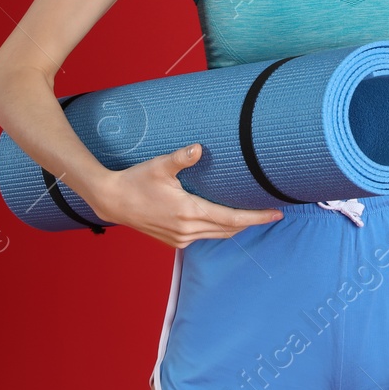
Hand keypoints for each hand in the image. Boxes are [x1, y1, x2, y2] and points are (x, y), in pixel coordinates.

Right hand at [85, 143, 284, 248]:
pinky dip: (219, 229)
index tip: (276, 213)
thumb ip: (181, 158)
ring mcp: (181, 238)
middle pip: (229, 229)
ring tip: (253, 215)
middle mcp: (187, 230)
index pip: (232, 218)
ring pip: (218, 235)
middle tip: (271, 212)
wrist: (112, 201)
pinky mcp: (174, 241)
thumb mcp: (159, 166)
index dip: (256, 217)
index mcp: (188, 212)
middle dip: (251, 222)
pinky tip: (224, 220)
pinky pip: (204, 236)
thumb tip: (199, 148)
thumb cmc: (136, 181)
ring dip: (236, 227)